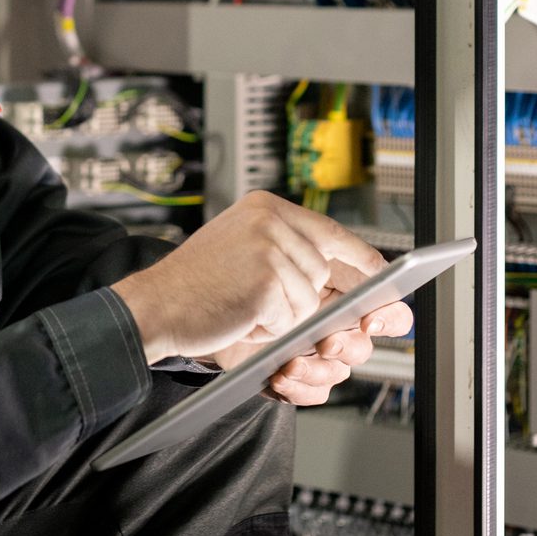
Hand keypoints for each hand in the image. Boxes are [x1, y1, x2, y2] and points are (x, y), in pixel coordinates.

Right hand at [113, 192, 412, 393]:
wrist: (154, 307)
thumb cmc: (197, 289)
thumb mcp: (246, 255)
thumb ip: (292, 258)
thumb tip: (350, 284)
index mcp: (266, 207)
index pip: (330, 232)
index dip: (360, 258)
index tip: (381, 276)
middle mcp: (270, 220)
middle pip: (323, 272)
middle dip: (310, 299)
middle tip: (274, 304)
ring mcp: (269, 249)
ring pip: (309, 300)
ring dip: (283, 316)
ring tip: (245, 306)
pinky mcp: (266, 282)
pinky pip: (291, 318)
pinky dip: (269, 328)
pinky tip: (241, 316)